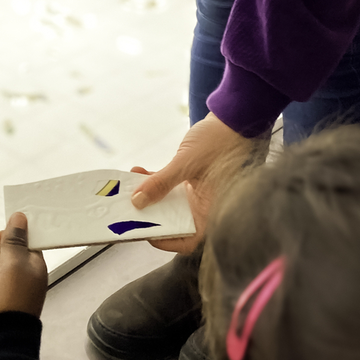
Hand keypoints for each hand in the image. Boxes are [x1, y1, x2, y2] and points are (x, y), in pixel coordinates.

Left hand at [130, 112, 264, 252]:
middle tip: (126, 213)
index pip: (187, 240)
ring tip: (127, 190)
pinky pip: (167, 188)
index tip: (143, 231)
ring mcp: (196, 196)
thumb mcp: (187, 163)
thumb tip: (138, 201)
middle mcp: (204, 208)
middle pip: (172, 224)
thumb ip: (161, 183)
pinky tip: (138, 172)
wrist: (234, 118)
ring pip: (166, 205)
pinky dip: (153, 183)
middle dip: (148, 218)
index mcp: (212, 212)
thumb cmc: (222, 141)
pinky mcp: (189, 183)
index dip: (165, 240)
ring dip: (146, 198)